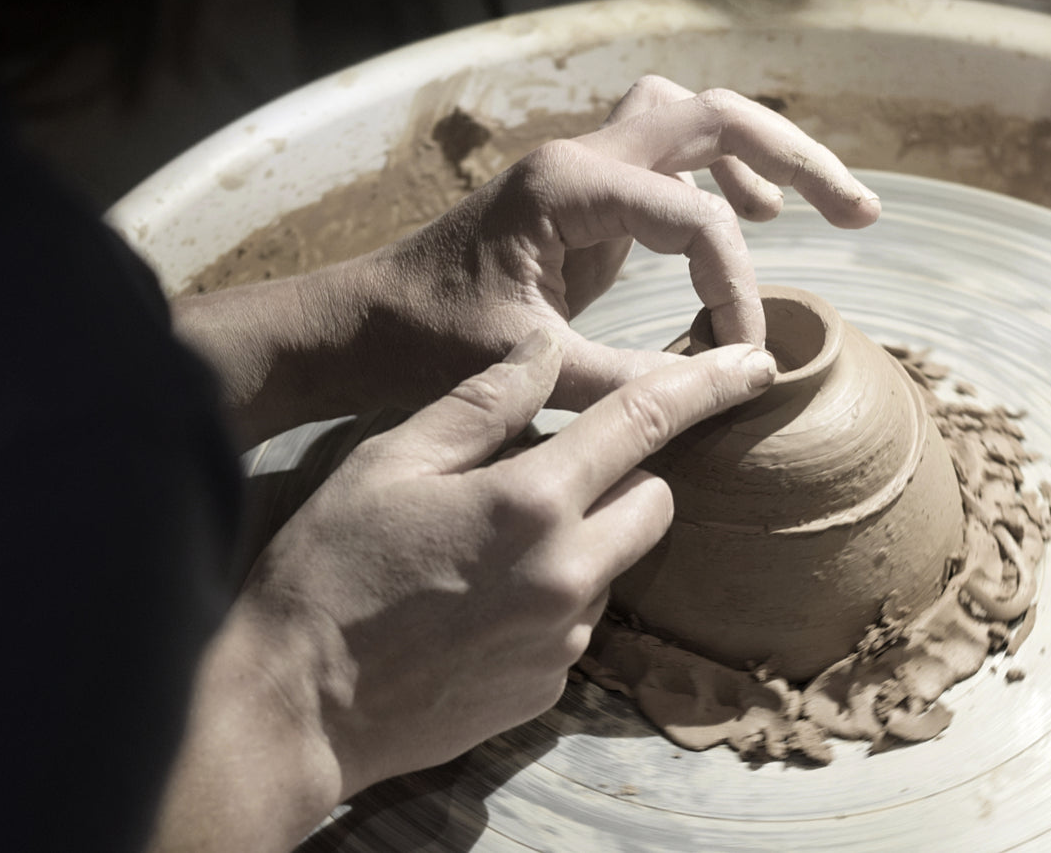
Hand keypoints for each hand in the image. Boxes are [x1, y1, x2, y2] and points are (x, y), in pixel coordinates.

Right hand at [148, 330, 775, 849]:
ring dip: (583, 539)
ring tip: (490, 549)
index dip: (703, 384)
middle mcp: (568, 573)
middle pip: (654, 499)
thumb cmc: (331, 567)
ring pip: (617, 561)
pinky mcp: (552, 685)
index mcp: (530, 501)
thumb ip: (482, 401)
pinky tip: (482, 603)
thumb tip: (543, 346)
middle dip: (623, 475)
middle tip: (543, 473)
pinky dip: (555, 596)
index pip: (642, 423)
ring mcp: (566, 638)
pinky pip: (582, 619)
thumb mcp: (391, 460)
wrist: (297, 704)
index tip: (753, 366)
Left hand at [365, 76, 877, 411]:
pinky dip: (714, 179)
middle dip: (793, 156)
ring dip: (759, 153)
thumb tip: (732, 384)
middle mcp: (579, 160)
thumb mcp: (530, 368)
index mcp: (566, 187)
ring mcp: (580, 172)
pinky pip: (666, 163)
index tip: (744, 354)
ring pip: (690, 124)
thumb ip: (631, 384)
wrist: (367, 319)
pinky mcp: (582, 199)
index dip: (735, 287)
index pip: (694, 219)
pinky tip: (747, 216)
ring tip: (815, 209)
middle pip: (712, 118)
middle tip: (859, 213)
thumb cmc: (427, 339)